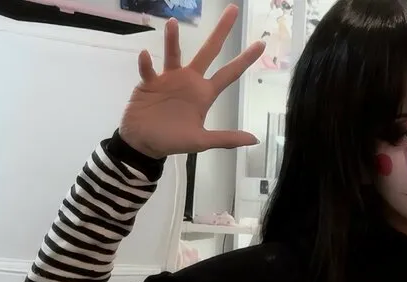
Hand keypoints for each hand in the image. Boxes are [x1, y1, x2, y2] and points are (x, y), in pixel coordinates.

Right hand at [119, 4, 263, 158]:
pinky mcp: (149, 82)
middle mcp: (189, 81)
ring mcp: (169, 79)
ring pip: (174, 54)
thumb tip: (255, 139)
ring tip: (172, 23)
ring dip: (172, 40)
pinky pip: (149, 70)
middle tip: (233, 9)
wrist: (145, 142)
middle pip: (208, 52)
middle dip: (221, 32)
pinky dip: (146, 63)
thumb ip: (227, 138)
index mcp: (204, 94)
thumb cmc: (174, 141)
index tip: (261, 44)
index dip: (244, 60)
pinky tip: (145, 56)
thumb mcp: (202, 141)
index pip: (228, 74)